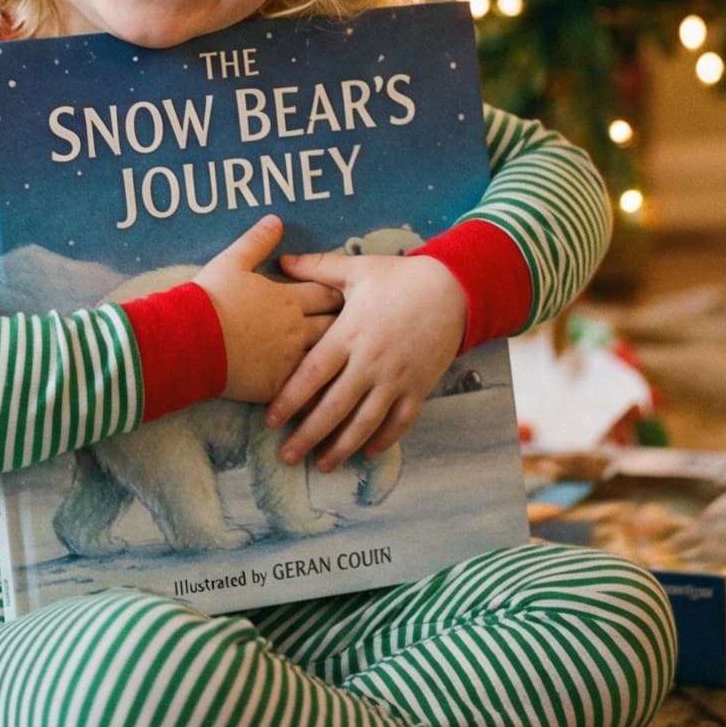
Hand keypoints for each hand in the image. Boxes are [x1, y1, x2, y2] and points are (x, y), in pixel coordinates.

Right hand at [193, 215, 340, 404]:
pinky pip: (305, 390)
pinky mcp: (277, 387)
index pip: (326, 293)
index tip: (351, 294)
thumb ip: (257, 241)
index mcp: (288, 300)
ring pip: (325, 360)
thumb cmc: (210, 299)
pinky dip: (317, 389)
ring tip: (348, 361)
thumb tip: (276, 220)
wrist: (189, 340)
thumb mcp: (231, 262)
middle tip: (361, 326)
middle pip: (333, 327)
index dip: (339, 292)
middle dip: (347, 325)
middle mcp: (296, 330)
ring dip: (337, 359)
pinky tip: (326, 393)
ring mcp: (289, 361)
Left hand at [263, 251, 467, 471]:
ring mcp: (397, 378)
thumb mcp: (357, 269)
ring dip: (342, 446)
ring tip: (322, 465)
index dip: (290, 400)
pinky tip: (366, 453)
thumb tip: (282, 261)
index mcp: (350, 333)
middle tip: (287, 456)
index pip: (313, 374)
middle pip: (334, 406)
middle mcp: (371, 361)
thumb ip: (317, 269)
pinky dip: (384, 439)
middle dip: (308, 434)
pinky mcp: (419, 387)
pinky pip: (400, 421)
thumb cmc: (401, 277)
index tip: (271, 420)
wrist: (454, 289)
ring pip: (365, 421)